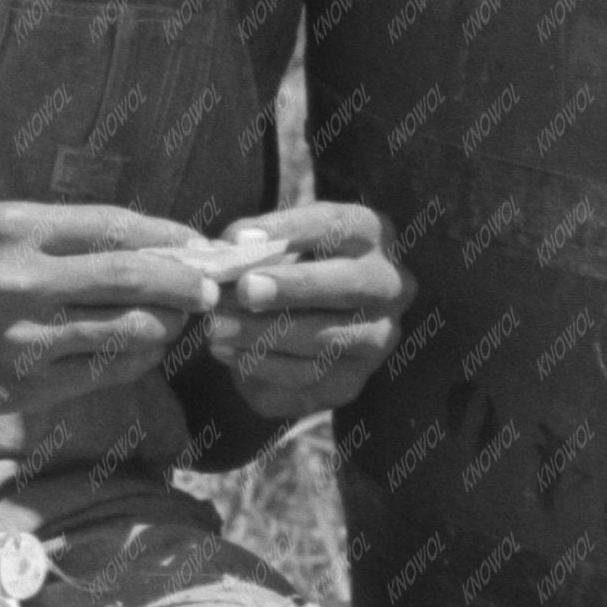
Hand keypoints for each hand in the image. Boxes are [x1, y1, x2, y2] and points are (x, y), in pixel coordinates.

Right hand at [0, 198, 223, 410]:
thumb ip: (60, 233)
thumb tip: (148, 241)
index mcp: (13, 230)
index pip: (114, 226)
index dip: (168, 236)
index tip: (199, 243)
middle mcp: (20, 281)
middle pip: (133, 277)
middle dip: (186, 282)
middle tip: (210, 289)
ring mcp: (23, 338)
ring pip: (130, 329)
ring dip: (167, 326)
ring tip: (176, 321)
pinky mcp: (25, 386)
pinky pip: (107, 371)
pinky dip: (138, 359)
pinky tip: (145, 350)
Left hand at [192, 201, 412, 419]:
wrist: (295, 333)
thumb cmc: (283, 271)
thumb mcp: (274, 245)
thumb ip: (256, 240)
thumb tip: (230, 245)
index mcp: (370, 235)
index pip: (338, 225)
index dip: (289, 230)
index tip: (240, 239)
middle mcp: (389, 285)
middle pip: (349, 283)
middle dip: (292, 286)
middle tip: (244, 290)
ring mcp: (377, 337)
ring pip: (325, 337)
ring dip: (264, 333)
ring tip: (217, 326)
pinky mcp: (352, 380)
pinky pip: (307, 375)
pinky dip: (261, 363)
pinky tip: (226, 351)